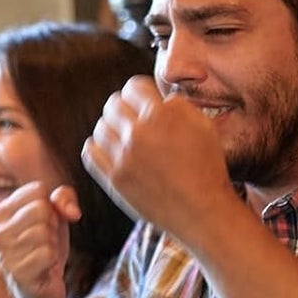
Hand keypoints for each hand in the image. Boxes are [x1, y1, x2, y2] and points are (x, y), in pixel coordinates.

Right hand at [0, 181, 80, 297]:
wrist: (43, 292)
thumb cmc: (47, 249)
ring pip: (44, 232)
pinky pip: (47, 253)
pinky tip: (44, 268)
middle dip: (52, 226)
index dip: (52, 207)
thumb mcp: (56, 218)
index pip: (36, 190)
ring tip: (43, 256)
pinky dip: (53, 260)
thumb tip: (72, 212)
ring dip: (52, 245)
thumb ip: (63, 198)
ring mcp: (3, 254)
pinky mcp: (16, 273)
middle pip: (40, 208)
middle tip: (45, 242)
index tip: (44, 224)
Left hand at [82, 77, 236, 253]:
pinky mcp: (113, 178)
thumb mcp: (204, 126)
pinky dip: (98, 147)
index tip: (145, 101)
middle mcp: (138, 133)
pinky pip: (90, 152)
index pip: (133, 86)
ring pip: (100, 127)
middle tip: (134, 118)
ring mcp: (122, 157)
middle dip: (124, 107)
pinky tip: (112, 150)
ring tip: (124, 136)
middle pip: (113, 104)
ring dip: (111, 128)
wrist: (202, 211)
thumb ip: (178, 104)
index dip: (141, 92)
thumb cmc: (207, 168)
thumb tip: (158, 97)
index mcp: (161, 116)